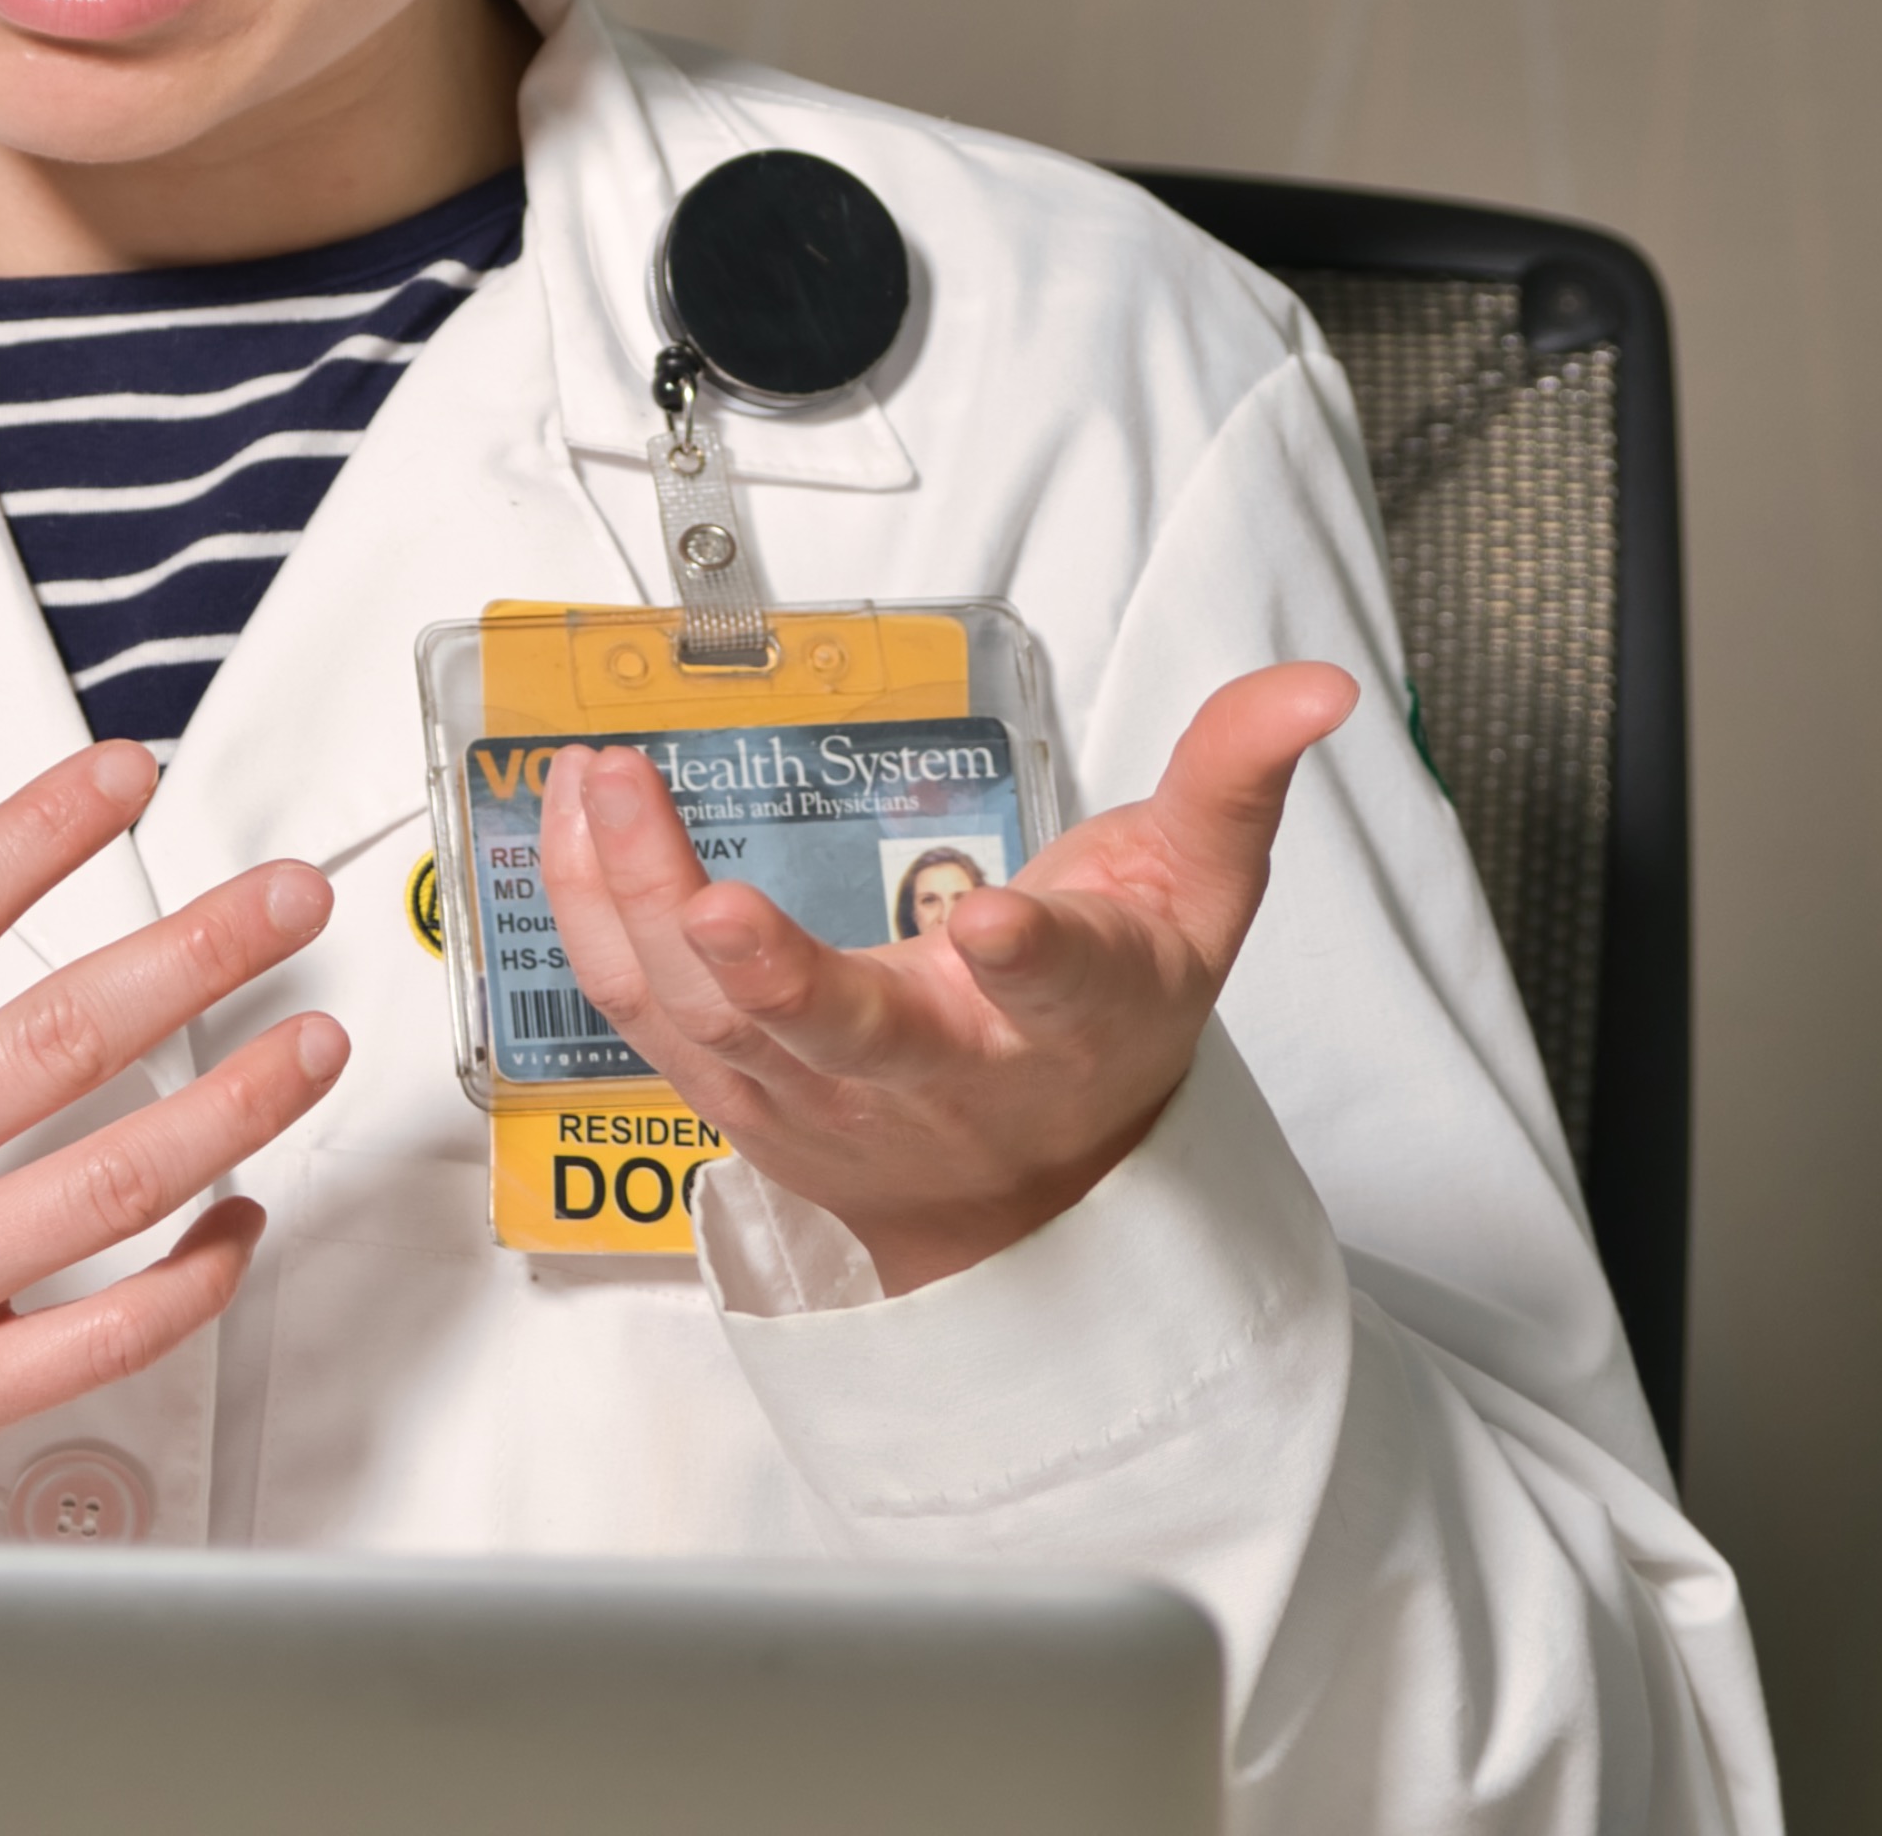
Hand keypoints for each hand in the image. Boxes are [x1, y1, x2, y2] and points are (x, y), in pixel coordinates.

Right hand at [0, 698, 348, 1533]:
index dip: (45, 827)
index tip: (124, 775)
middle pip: (60, 1038)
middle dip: (199, 954)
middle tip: (287, 901)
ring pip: (109, 1187)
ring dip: (234, 1108)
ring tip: (312, 1042)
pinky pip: (95, 1339)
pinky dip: (189, 1284)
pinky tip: (238, 1223)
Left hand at [537, 662, 1360, 1294]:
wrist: (1029, 1200)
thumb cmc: (1107, 1029)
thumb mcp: (1196, 902)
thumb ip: (1235, 781)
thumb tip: (1314, 681)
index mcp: (1062, 1026)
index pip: (1057, 996)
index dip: (1031, 963)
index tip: (994, 922)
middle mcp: (932, 1077)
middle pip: (849, 1042)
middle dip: (779, 982)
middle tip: (712, 907)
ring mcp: (818, 1098)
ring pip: (711, 1024)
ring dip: (641, 906)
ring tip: (602, 780)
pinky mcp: (732, 1096)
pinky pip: (639, 1013)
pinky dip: (590, 914)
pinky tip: (567, 812)